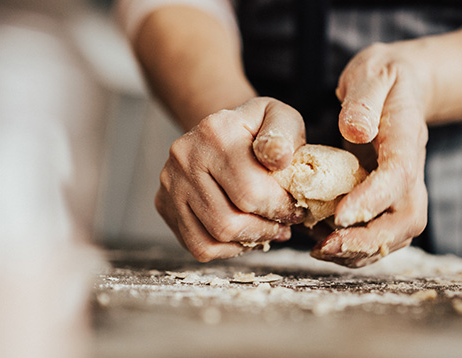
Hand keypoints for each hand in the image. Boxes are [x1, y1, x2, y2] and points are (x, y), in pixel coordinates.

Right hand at [156, 97, 305, 261]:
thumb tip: (279, 157)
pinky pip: (199, 246)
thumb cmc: (257, 130)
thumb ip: (284, 135)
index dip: (281, 209)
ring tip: (267, 228)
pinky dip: (228, 248)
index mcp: (215, 132)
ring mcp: (171, 183)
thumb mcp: (279, 118)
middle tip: (284, 223)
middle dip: (266, 228)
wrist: (222, 132)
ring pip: (214, 238)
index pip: (250, 191)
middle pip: (229, 221)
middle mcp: (185, 157)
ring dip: (249, 240)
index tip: (296, 209)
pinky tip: (245, 234)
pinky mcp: (165, 204)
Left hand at [311, 42, 430, 266]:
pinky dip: (357, 246)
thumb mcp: (372, 74)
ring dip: (361, 251)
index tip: (339, 216)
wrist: (404, 85)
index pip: (398, 176)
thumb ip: (363, 100)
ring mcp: (405, 188)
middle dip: (368, 241)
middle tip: (325, 246)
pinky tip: (325, 242)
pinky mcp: (392, 198)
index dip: (372, 200)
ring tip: (320, 249)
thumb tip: (355, 131)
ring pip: (396, 234)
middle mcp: (412, 170)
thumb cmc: (384, 77)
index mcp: (407, 138)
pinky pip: (382, 233)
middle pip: (406, 220)